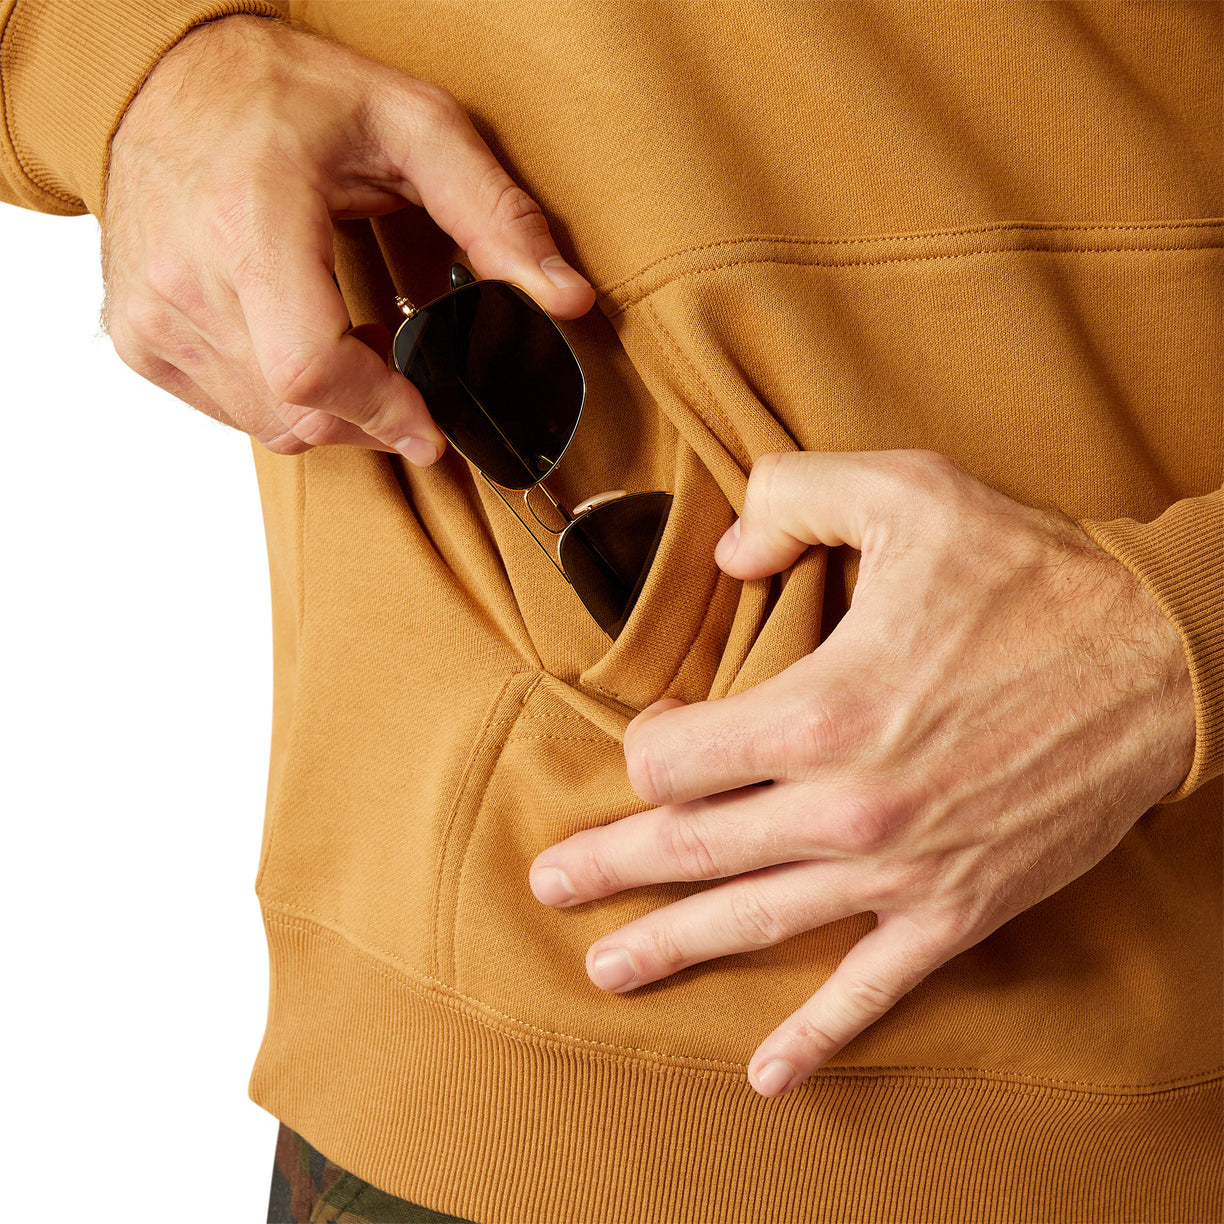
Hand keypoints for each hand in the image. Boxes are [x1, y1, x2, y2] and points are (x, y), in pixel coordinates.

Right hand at [102, 15, 593, 458]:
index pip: (312, 370)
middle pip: (297, 414)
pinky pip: (230, 412)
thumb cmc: (281, 94)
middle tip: (405, 373)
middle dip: (372, 417)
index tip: (429, 429)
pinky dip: (282, 399)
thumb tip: (564, 299)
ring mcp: (153, 314)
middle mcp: (186, 277)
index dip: (381, 413)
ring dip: (332, 410)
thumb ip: (495, 214)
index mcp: (250, 220)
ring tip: (355, 341)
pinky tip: (302, 341)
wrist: (159, 79)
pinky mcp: (138, 337)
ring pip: (268, 425)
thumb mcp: (411, 126)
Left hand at [530, 450, 1194, 1096]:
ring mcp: (901, 869)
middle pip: (691, 849)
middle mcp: (847, 805)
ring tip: (606, 970)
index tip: (654, 736)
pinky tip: (767, 1072)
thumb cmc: (1033, 576)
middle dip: (610, 865)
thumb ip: (794, 498)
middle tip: (549, 884)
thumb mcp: (909, 493)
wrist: (1164, 660)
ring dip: (672, 947)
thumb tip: (724, 553)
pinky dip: (817, 1032)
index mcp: (821, 710)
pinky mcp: (958, 907)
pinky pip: (873, 987)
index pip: (676, 760)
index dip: (646, 747)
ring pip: (756, 922)